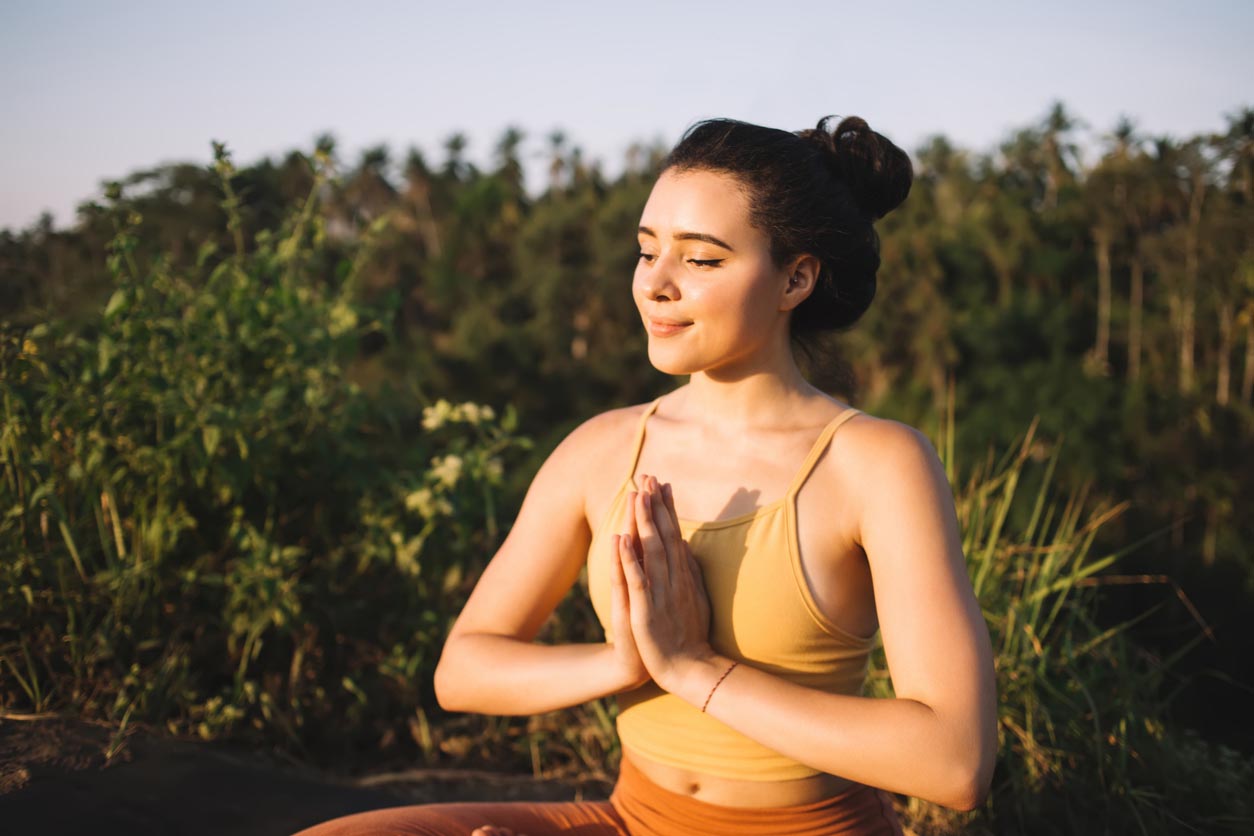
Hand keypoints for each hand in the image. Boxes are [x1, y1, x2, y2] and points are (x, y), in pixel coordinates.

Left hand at [617, 474, 713, 690]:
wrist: (690, 670)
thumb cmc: (691, 635)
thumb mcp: (696, 597)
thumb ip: (691, 571)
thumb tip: (686, 544)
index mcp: (684, 576)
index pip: (675, 535)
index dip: (668, 509)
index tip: (662, 484)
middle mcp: (674, 579)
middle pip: (664, 536)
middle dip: (656, 506)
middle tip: (649, 477)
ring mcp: (661, 594)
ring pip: (652, 552)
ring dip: (644, 523)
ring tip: (637, 496)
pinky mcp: (647, 611)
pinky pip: (637, 581)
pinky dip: (629, 560)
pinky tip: (621, 539)